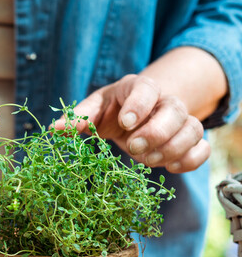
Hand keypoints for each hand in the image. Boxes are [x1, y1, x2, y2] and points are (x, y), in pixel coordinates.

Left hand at [55, 74, 209, 172]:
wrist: (136, 114)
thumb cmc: (112, 110)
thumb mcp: (94, 108)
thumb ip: (79, 117)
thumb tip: (55, 129)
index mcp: (138, 88)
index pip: (146, 89)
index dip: (139, 105)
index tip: (126, 123)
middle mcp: (164, 102)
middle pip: (175, 111)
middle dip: (156, 132)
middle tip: (134, 148)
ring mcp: (181, 121)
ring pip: (193, 130)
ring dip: (172, 149)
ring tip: (148, 161)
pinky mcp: (189, 141)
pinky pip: (202, 149)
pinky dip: (190, 160)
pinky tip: (169, 167)